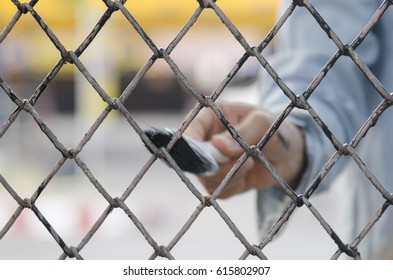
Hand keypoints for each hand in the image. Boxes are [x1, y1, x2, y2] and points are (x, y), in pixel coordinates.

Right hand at [185, 100, 304, 198]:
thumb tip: (217, 145)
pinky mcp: (219, 180)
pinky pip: (217, 191)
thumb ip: (242, 133)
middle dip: (219, 166)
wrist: (289, 154)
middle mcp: (205, 139)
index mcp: (210, 117)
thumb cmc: (275, 129)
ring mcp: (211, 161)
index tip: (208, 158)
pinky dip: (234, 186)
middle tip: (243, 160)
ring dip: (230, 176)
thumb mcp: (263, 124)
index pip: (189, 130)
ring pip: (205, 178)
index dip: (192, 146)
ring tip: (249, 163)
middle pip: (195, 160)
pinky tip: (246, 174)